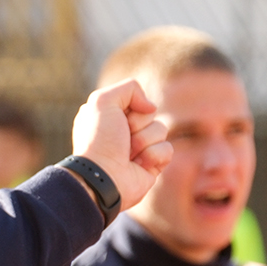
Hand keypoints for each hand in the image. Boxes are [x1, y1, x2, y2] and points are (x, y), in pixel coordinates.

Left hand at [68, 79, 171, 211]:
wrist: (101, 177)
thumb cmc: (98, 141)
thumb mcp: (102, 102)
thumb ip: (128, 88)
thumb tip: (150, 107)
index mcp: (110, 116)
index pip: (136, 100)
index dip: (130, 107)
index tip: (115, 118)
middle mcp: (124, 131)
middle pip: (150, 114)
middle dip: (138, 123)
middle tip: (122, 138)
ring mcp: (139, 148)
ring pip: (161, 129)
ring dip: (144, 140)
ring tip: (128, 154)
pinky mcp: (152, 165)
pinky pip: (168, 150)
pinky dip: (154, 155)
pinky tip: (138, 165)